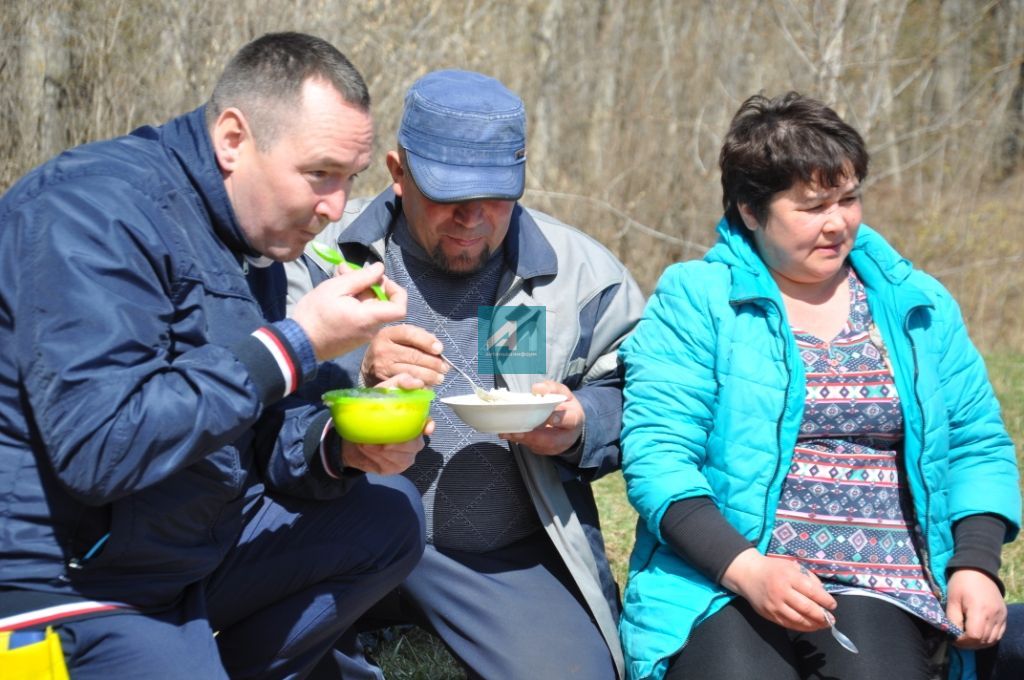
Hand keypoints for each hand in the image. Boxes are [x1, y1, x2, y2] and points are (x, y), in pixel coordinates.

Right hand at [292, 262, 407, 360]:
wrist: (298, 343)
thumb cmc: (314, 314)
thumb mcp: (335, 288)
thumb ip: (361, 277)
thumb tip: (380, 269)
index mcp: (369, 318)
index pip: (400, 308)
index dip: (396, 291)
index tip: (379, 280)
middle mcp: (371, 330)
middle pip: (382, 304)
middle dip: (368, 284)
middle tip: (346, 271)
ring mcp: (363, 337)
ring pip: (370, 308)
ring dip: (358, 291)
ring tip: (338, 278)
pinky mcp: (354, 339)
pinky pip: (362, 317)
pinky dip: (354, 303)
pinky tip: (337, 293)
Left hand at [339, 371, 434, 474]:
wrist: (350, 435)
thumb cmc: (371, 410)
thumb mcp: (383, 391)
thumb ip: (400, 381)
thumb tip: (416, 383)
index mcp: (414, 423)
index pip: (428, 425)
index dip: (428, 426)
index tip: (425, 429)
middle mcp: (413, 440)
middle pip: (413, 445)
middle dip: (395, 444)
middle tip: (376, 440)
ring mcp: (405, 456)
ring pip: (400, 457)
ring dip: (380, 451)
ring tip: (365, 443)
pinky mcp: (393, 468)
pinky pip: (388, 466)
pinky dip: (375, 459)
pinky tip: (366, 452)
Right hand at [360, 324, 446, 386]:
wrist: (369, 369)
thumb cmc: (391, 352)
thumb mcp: (399, 339)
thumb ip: (417, 338)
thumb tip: (437, 347)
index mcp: (387, 334)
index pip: (409, 333)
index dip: (426, 341)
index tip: (439, 349)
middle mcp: (382, 349)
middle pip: (413, 355)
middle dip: (433, 363)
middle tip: (444, 368)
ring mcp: (382, 367)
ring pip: (411, 371)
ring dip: (429, 376)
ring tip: (439, 378)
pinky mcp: (382, 382)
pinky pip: (406, 384)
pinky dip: (419, 386)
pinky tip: (426, 385)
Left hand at [501, 381, 583, 455]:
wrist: (571, 424)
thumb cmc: (565, 407)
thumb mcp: (563, 393)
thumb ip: (551, 389)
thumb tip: (537, 388)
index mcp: (574, 419)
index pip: (569, 420)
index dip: (559, 419)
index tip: (550, 418)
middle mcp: (565, 437)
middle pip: (550, 440)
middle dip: (532, 437)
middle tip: (517, 431)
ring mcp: (555, 446)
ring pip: (538, 446)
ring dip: (521, 439)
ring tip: (507, 432)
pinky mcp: (544, 450)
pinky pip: (531, 446)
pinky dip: (519, 440)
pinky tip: (507, 434)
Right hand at [721, 549, 835, 631]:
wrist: (748, 574)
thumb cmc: (773, 569)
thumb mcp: (792, 566)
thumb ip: (809, 578)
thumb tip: (823, 594)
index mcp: (788, 577)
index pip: (812, 591)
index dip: (825, 600)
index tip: (833, 605)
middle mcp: (781, 592)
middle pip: (807, 608)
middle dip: (822, 615)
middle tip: (831, 619)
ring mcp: (774, 605)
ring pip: (798, 620)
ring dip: (814, 625)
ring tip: (823, 625)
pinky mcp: (769, 614)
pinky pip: (788, 624)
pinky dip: (802, 627)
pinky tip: (810, 626)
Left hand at [947, 568, 1006, 648]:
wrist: (978, 569)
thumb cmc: (961, 583)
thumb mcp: (952, 599)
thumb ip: (953, 619)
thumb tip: (952, 635)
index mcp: (980, 610)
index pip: (974, 636)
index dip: (962, 641)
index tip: (952, 638)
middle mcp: (994, 615)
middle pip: (984, 640)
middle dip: (969, 644)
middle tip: (957, 640)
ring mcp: (1001, 616)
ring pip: (992, 640)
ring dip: (978, 643)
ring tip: (966, 638)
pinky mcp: (1004, 616)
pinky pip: (998, 634)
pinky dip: (988, 638)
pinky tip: (978, 634)